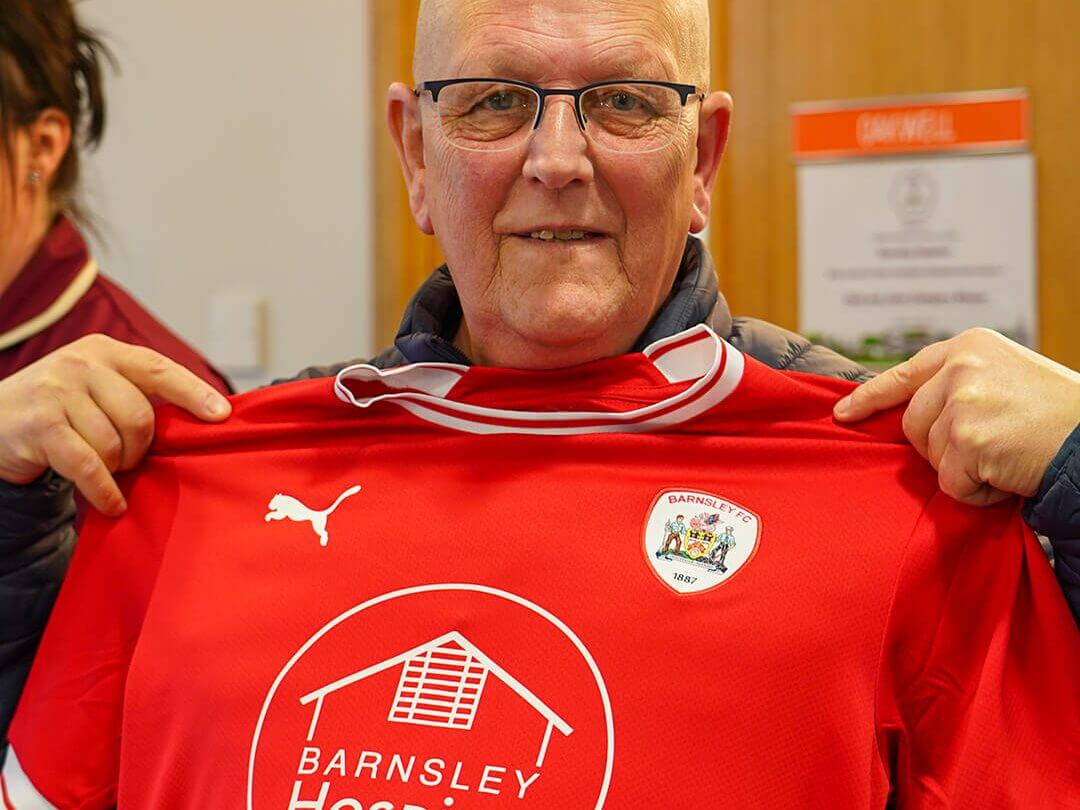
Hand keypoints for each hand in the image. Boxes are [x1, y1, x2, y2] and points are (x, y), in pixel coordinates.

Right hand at [0, 334, 230, 514]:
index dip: (194, 393)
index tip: (223, 415)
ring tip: (107, 469)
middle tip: (130, 459)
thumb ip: (137, 394)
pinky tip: (112, 502)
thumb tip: (204, 417)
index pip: (160, 369)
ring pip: (114, 444)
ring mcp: (57, 392)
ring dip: (117, 467)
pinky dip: (105, 490)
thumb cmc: (60, 409)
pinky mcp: (40, 426)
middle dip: (142, 448)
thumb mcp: (96, 388)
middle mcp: (81, 364)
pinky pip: (89, 466)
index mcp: (105, 352)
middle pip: (140, 416)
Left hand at [833, 328, 1079, 505]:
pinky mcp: (968, 440)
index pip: (904, 373)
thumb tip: (913, 413)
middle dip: (943, 447)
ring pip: (931, 455)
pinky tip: (1009, 476)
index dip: (870, 398)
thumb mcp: (1006, 377)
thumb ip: (960, 385)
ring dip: (965, 470)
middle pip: (913, 424)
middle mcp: (961, 368)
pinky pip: (952, 483)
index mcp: (969, 347)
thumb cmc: (1058, 416)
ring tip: (1007, 457)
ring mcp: (963, 403)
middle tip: (991, 447)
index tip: (843, 414)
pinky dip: (979, 493)